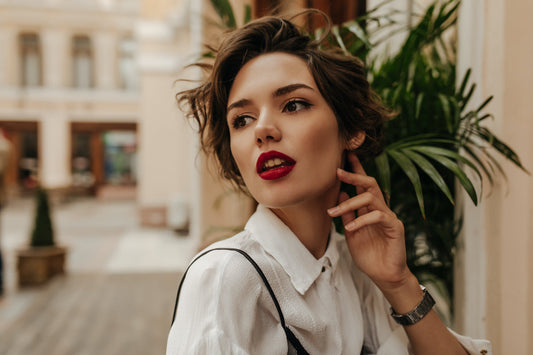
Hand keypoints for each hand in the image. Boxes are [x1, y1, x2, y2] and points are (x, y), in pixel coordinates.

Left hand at [327, 152, 409, 291]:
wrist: (384, 275)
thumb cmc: (369, 255)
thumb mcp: (351, 233)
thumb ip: (348, 214)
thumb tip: (341, 193)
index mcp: (369, 209)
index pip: (363, 185)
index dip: (356, 169)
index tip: (346, 154)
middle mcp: (380, 209)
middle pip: (370, 183)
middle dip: (354, 174)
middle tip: (337, 171)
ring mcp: (389, 216)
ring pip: (371, 198)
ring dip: (349, 203)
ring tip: (333, 212)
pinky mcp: (395, 227)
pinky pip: (378, 216)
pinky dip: (361, 220)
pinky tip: (349, 227)